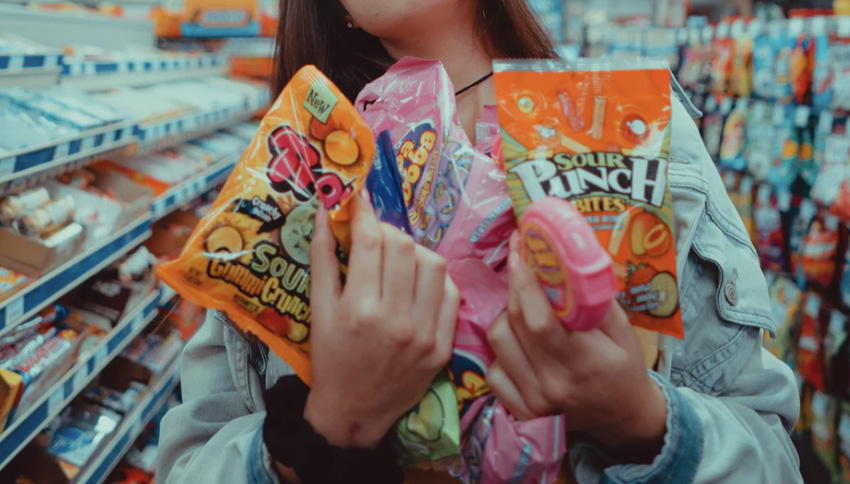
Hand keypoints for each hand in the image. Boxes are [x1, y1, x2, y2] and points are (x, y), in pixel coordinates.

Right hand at [304, 190, 459, 448]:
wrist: (353, 411)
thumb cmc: (331, 358)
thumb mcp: (319, 310)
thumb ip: (322, 257)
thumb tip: (324, 210)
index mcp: (359, 309)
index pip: (370, 241)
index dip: (364, 213)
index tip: (359, 201)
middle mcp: (395, 319)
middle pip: (404, 246)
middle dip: (387, 231)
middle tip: (375, 236)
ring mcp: (424, 334)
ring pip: (433, 264)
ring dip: (415, 251)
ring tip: (398, 259)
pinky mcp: (443, 346)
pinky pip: (450, 293)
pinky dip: (435, 279)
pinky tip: (417, 282)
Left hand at [486, 233, 666, 452]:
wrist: (624, 418)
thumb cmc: (625, 369)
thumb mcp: (624, 332)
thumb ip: (594, 301)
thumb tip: (565, 261)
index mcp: (584, 363)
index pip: (540, 319)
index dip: (524, 282)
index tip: (520, 250)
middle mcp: (553, 384)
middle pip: (514, 324)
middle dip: (514, 285)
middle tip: (519, 261)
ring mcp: (533, 401)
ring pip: (498, 341)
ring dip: (506, 315)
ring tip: (524, 306)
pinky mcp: (520, 411)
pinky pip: (494, 368)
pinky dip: (502, 349)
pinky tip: (520, 341)